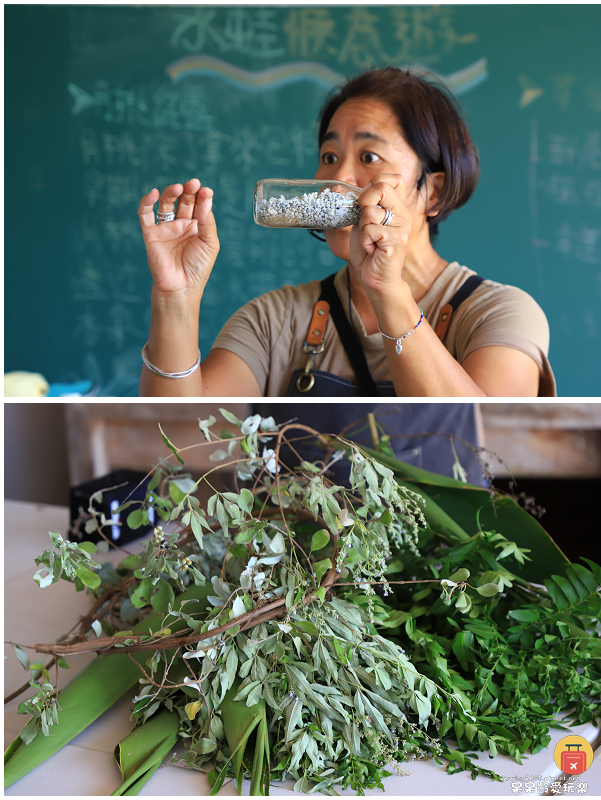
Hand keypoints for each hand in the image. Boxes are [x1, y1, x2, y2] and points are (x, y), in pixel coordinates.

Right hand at [138, 179, 219, 296]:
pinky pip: (145, 214)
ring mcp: (166, 228)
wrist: (181, 287)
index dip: (203, 196)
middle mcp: (181, 224)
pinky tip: (153, 193)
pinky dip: (146, 202)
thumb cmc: (198, 267)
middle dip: (189, 191)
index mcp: (197, 226)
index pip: (199, 204)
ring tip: (179, 188)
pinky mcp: (151, 233)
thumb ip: (207, 221)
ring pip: (166, 203)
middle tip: (193, 184)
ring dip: (171, 193)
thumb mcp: (210, 243)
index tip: (207, 191)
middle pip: (184, 200)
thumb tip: (206, 199)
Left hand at [349, 173, 411, 295]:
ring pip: (371, 212)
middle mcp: (403, 214)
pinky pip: (370, 230)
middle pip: (382, 188)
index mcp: (397, 208)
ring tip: (370, 242)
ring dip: (362, 229)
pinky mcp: (396, 239)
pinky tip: (372, 250)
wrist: (375, 279)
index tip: (367, 201)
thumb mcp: (364, 223)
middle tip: (364, 221)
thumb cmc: (369, 252)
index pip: (393, 179)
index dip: (375, 183)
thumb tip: (363, 189)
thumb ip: (366, 206)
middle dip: (364, 201)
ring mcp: (402, 227)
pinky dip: (365, 241)